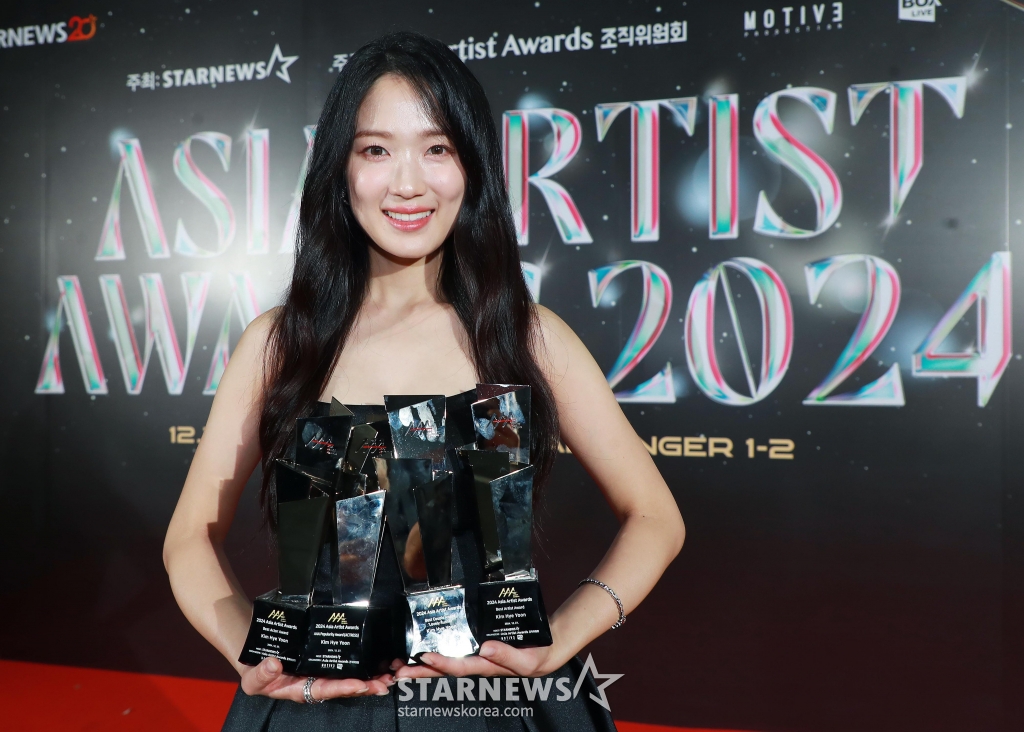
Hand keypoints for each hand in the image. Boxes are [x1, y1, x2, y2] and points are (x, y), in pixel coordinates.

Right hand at [239, 657, 393, 700]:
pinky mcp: (326, 656)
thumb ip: (262, 674)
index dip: (342, 688)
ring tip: (389, 676)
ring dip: (369, 676)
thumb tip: (274, 664)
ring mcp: (322, 669)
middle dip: (365, 686)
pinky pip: (347, 660)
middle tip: (385, 684)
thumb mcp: (253, 676)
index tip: (359, 685)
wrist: (256, 652)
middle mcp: (315, 681)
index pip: (324, 690)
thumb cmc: (256, 669)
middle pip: (343, 685)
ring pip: (349, 674)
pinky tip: (379, 659)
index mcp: (301, 689)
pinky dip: (364, 660)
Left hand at [392, 641, 558, 679]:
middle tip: (397, 670)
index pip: (458, 666)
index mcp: (486, 666)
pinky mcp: (476, 644)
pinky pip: (453, 649)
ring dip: (422, 663)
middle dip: (420, 670)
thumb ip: (507, 655)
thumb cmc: (536, 657)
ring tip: (399, 662)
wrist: (545, 650)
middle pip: (443, 668)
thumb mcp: (526, 660)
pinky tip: (421, 646)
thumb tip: (485, 647)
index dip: (441, 663)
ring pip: (444, 659)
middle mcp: (476, 661)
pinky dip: (436, 649)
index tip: (423, 657)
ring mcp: (475, 654)